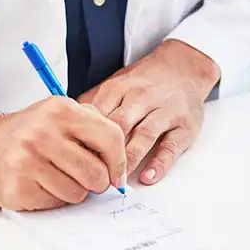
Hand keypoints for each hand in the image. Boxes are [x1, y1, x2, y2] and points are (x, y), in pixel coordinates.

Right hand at [0, 97, 126, 211]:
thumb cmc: (30, 133)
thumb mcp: (61, 116)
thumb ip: (94, 129)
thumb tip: (120, 165)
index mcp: (61, 110)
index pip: (111, 138)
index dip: (120, 162)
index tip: (117, 175)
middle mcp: (43, 133)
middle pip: (96, 172)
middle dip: (97, 183)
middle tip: (85, 179)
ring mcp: (27, 160)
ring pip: (78, 193)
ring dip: (73, 192)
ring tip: (57, 177)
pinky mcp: (18, 186)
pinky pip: (55, 203)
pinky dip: (53, 199)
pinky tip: (40, 184)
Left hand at [80, 40, 219, 185]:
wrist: (183, 69)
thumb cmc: (144, 83)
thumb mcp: (117, 84)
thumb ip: (94, 105)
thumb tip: (65, 127)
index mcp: (119, 89)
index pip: (98, 117)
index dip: (85, 140)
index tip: (75, 160)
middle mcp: (142, 99)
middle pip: (119, 127)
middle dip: (105, 153)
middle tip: (93, 176)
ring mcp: (165, 112)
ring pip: (144, 136)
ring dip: (129, 160)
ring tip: (118, 181)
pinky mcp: (184, 126)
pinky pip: (171, 147)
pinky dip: (159, 164)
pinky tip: (148, 177)